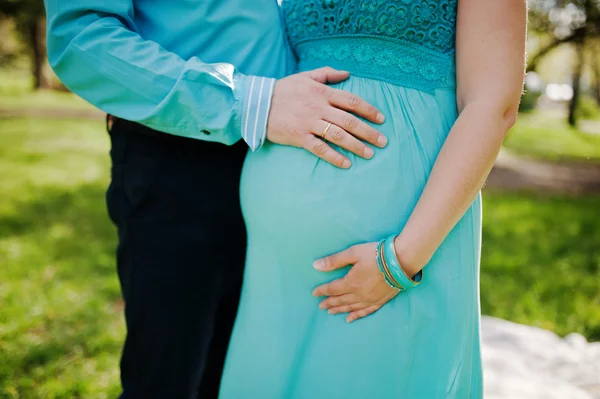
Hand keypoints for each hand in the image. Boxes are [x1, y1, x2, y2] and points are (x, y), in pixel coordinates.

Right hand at [267, 67, 387, 168]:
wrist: (257, 103)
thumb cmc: (284, 89)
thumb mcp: (306, 76)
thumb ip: (328, 73)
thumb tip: (348, 73)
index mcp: (322, 92)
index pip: (351, 101)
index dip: (369, 110)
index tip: (381, 119)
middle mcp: (318, 107)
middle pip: (349, 121)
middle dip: (369, 132)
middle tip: (383, 141)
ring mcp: (309, 123)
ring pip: (338, 135)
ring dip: (356, 145)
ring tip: (369, 154)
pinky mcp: (299, 136)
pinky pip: (320, 148)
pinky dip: (334, 156)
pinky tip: (346, 164)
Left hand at [312, 242, 398, 322]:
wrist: (401, 261)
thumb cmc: (376, 254)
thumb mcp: (353, 253)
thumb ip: (334, 261)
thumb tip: (316, 266)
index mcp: (350, 282)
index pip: (332, 289)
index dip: (322, 291)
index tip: (314, 294)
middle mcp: (358, 294)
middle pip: (340, 300)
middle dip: (329, 303)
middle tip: (320, 306)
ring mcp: (369, 299)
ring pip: (351, 307)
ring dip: (339, 310)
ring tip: (331, 312)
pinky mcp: (380, 301)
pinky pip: (365, 312)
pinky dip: (356, 316)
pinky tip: (350, 319)